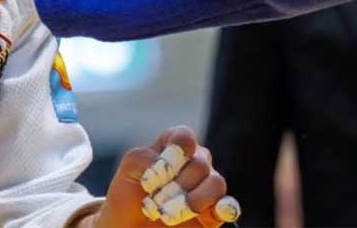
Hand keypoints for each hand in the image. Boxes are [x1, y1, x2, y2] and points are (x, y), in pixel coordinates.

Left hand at [86, 126, 235, 227]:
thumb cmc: (127, 197)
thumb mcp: (128, 170)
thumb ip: (145, 158)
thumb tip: (167, 170)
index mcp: (175, 146)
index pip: (185, 138)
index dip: (170, 158)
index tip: (149, 182)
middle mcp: (195, 161)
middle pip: (200, 163)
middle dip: (175, 187)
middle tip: (155, 204)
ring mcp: (206, 186)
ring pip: (215, 183)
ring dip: (192, 201)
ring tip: (168, 217)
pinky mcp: (213, 213)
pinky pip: (228, 206)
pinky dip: (224, 208)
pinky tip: (211, 214)